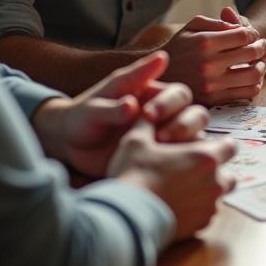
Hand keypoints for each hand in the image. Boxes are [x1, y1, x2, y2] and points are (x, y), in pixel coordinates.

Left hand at [32, 51, 208, 176]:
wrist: (70, 144)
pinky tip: (168, 171)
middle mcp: (165, 115)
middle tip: (162, 136)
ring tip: (167, 155)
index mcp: (153, 95)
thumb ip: (114, 104)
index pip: (178, 94)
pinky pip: (183, 161)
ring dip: (188, 144)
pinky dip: (183, 164)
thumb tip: (133, 104)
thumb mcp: (95, 105)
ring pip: (194, 138)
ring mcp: (166, 138)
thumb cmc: (84, 116)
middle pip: (195, 114)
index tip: (150, 114)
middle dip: (185, 124)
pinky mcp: (162, 159)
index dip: (170, 103)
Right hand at [109, 119, 236, 241]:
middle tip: (195, 172)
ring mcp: (209, 206)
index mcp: (205, 157)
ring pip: (219, 196)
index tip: (208, 148)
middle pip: (229, 175)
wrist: (127, 217)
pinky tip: (179, 208)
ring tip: (187, 191)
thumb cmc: (133, 174)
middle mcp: (214, 182)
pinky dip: (199, 211)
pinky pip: (207, 215)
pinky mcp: (201, 225)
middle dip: (217, 173)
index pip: (231, 147)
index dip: (221, 146)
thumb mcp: (136, 140)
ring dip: (209, 192)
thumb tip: (147, 111)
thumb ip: (148, 123)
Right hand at [160, 7, 265, 104]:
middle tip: (259, 47)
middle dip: (260, 47)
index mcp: (205, 43)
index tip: (252, 35)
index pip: (243, 35)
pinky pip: (247, 93)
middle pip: (252, 53)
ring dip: (261, 66)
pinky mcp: (215, 99)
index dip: (253, 33)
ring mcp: (212, 84)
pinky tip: (248, 77)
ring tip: (258, 63)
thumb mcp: (192, 27)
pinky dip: (254, 84)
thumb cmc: (179, 48)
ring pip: (254, 75)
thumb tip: (240, 27)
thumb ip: (217, 23)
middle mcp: (209, 64)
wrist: (159, 78)